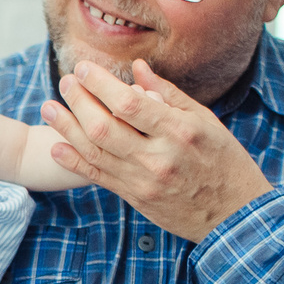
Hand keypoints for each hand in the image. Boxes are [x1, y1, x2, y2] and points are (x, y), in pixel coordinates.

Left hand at [43, 60, 272, 241]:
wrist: (234, 214)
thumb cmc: (224, 161)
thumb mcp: (205, 121)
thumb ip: (168, 94)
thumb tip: (137, 68)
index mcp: (179, 131)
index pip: (129, 103)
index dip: (100, 84)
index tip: (83, 68)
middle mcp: (159, 157)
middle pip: (104, 126)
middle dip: (79, 101)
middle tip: (65, 81)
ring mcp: (144, 181)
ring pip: (95, 152)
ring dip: (67, 128)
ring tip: (49, 108)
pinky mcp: (136, 199)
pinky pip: (98, 178)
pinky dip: (75, 161)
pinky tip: (56, 145)